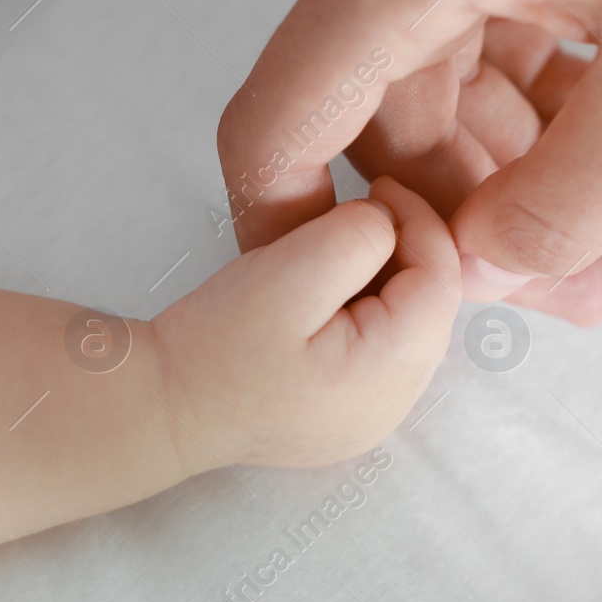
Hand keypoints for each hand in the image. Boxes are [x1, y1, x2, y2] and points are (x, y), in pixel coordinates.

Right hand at [152, 177, 458, 468]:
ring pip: (411, 324)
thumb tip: (388, 222)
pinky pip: (383, 347)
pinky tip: (329, 288)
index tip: (379, 185)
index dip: (421, 220)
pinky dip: (369, 306)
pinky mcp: (349, 413)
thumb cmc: (214, 346)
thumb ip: (354, 237)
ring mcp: (374, 415)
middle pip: (433, 304)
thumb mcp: (287, 273)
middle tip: (360, 211)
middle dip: (408, 249)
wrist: (159, 406)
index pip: (442, 278)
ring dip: (388, 276)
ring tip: (337, 247)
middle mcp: (395, 405)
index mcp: (388, 373)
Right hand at [217, 0, 601, 319]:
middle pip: (376, 91)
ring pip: (430, 42)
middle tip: (561, 280)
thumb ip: (567, 206)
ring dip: (505, 137)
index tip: (360, 291)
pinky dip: (521, 60)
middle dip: (464, 200)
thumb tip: (487, 264)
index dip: (294, 226)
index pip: (283, 116)